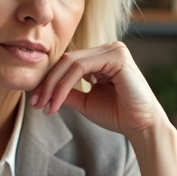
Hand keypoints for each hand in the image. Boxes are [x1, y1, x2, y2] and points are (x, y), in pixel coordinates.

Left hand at [31, 40, 176, 175]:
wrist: (141, 126)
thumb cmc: (118, 114)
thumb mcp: (86, 101)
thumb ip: (68, 92)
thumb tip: (43, 90)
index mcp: (102, 56)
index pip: (68, 62)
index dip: (49, 81)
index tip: (37, 102)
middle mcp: (108, 49)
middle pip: (66, 60)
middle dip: (48, 83)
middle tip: (36, 103)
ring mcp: (114, 50)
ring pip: (70, 63)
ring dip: (53, 86)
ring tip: (45, 105)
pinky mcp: (117, 56)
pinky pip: (80, 68)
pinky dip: (64, 86)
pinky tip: (57, 102)